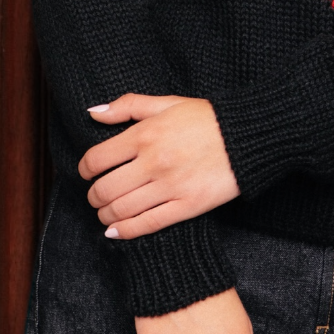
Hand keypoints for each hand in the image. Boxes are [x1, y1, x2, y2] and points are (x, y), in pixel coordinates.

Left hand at [79, 94, 238, 238]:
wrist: (248, 136)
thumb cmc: (208, 118)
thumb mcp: (168, 103)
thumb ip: (128, 105)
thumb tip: (93, 112)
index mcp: (146, 134)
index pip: (96, 159)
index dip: (84, 169)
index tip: (88, 172)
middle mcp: (154, 162)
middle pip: (104, 189)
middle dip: (94, 196)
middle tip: (97, 195)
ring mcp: (170, 186)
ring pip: (121, 210)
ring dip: (105, 214)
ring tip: (106, 212)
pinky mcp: (187, 206)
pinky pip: (147, 224)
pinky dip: (125, 231)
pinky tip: (116, 230)